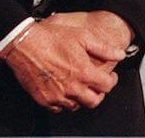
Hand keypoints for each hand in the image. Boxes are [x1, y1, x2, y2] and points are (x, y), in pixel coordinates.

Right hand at [0, 15, 124, 111]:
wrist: (24, 44)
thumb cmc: (52, 38)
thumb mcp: (83, 36)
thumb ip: (104, 48)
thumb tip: (120, 54)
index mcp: (83, 72)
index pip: (107, 86)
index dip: (112, 81)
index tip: (110, 77)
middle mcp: (71, 87)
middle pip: (94, 101)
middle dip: (99, 93)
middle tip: (98, 85)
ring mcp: (56, 95)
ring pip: (76, 106)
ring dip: (82, 98)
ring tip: (82, 87)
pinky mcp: (43, 99)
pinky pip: (58, 108)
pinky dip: (64, 102)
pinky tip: (65, 91)